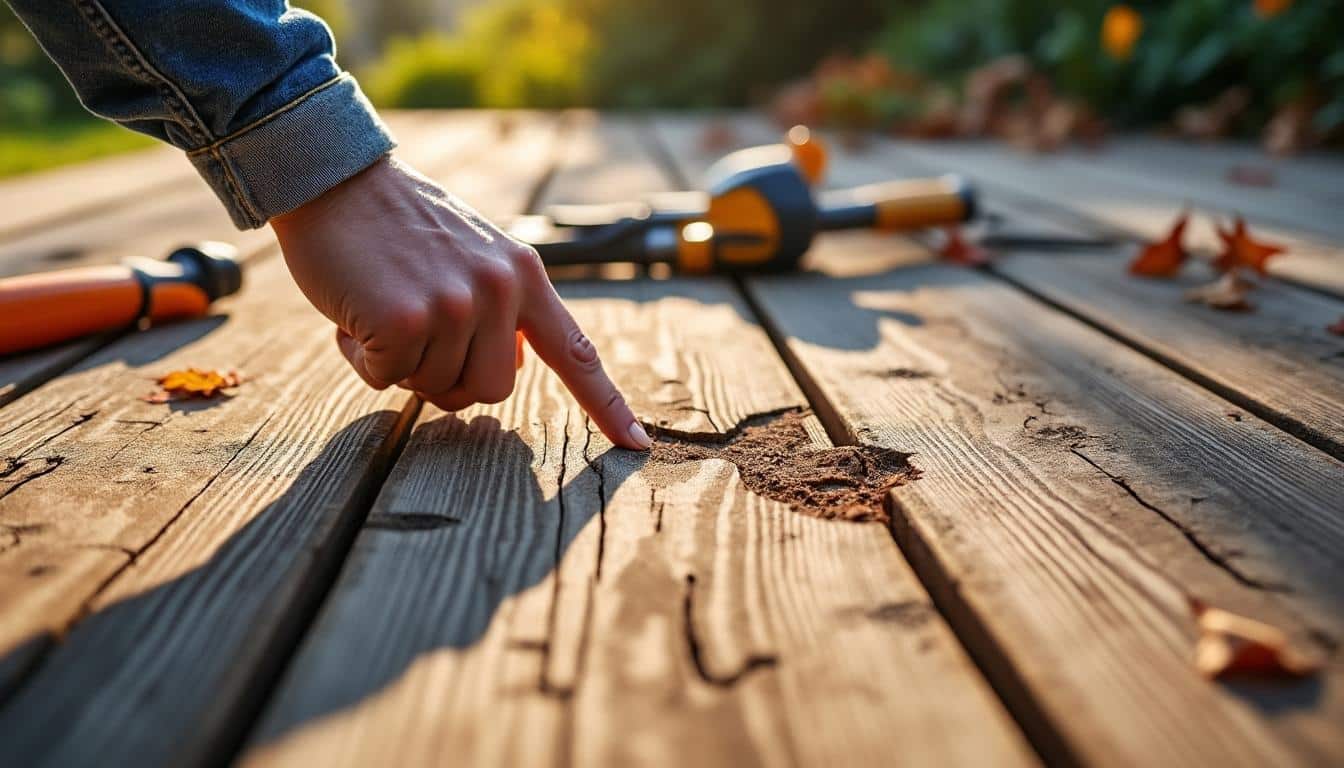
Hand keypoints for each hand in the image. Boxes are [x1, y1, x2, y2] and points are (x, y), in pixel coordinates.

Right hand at [270, 155, 651, 449]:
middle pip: (492, 390)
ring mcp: (454, 305)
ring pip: (433, 388)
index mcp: (524, 274)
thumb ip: (502, 307)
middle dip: (449, 380)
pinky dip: (362, 358)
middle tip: (415, 335)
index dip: (606, 404)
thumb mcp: (474, 254)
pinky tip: (353, 313)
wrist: (335, 177)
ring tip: (382, 308)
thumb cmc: (399, 225)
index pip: (575, 351)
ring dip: (400, 364)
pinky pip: (386, 378)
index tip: (637, 444)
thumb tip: (514, 366)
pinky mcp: (404, 319)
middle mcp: (499, 290)